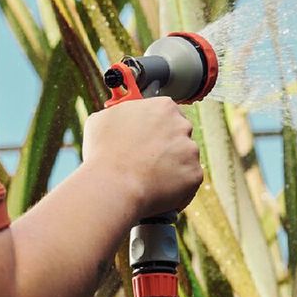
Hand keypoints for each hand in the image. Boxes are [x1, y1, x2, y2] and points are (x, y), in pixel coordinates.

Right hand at [82, 97, 203, 220]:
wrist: (113, 185)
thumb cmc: (104, 151)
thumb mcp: (102, 119)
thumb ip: (119, 113)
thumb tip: (119, 116)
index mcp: (163, 107)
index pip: (167, 113)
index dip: (155, 126)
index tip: (147, 136)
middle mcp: (183, 125)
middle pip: (179, 134)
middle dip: (166, 145)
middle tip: (146, 158)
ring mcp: (191, 151)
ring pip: (184, 158)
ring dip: (171, 166)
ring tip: (146, 177)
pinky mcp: (195, 175)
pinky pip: (186, 181)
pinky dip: (175, 187)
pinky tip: (155, 190)